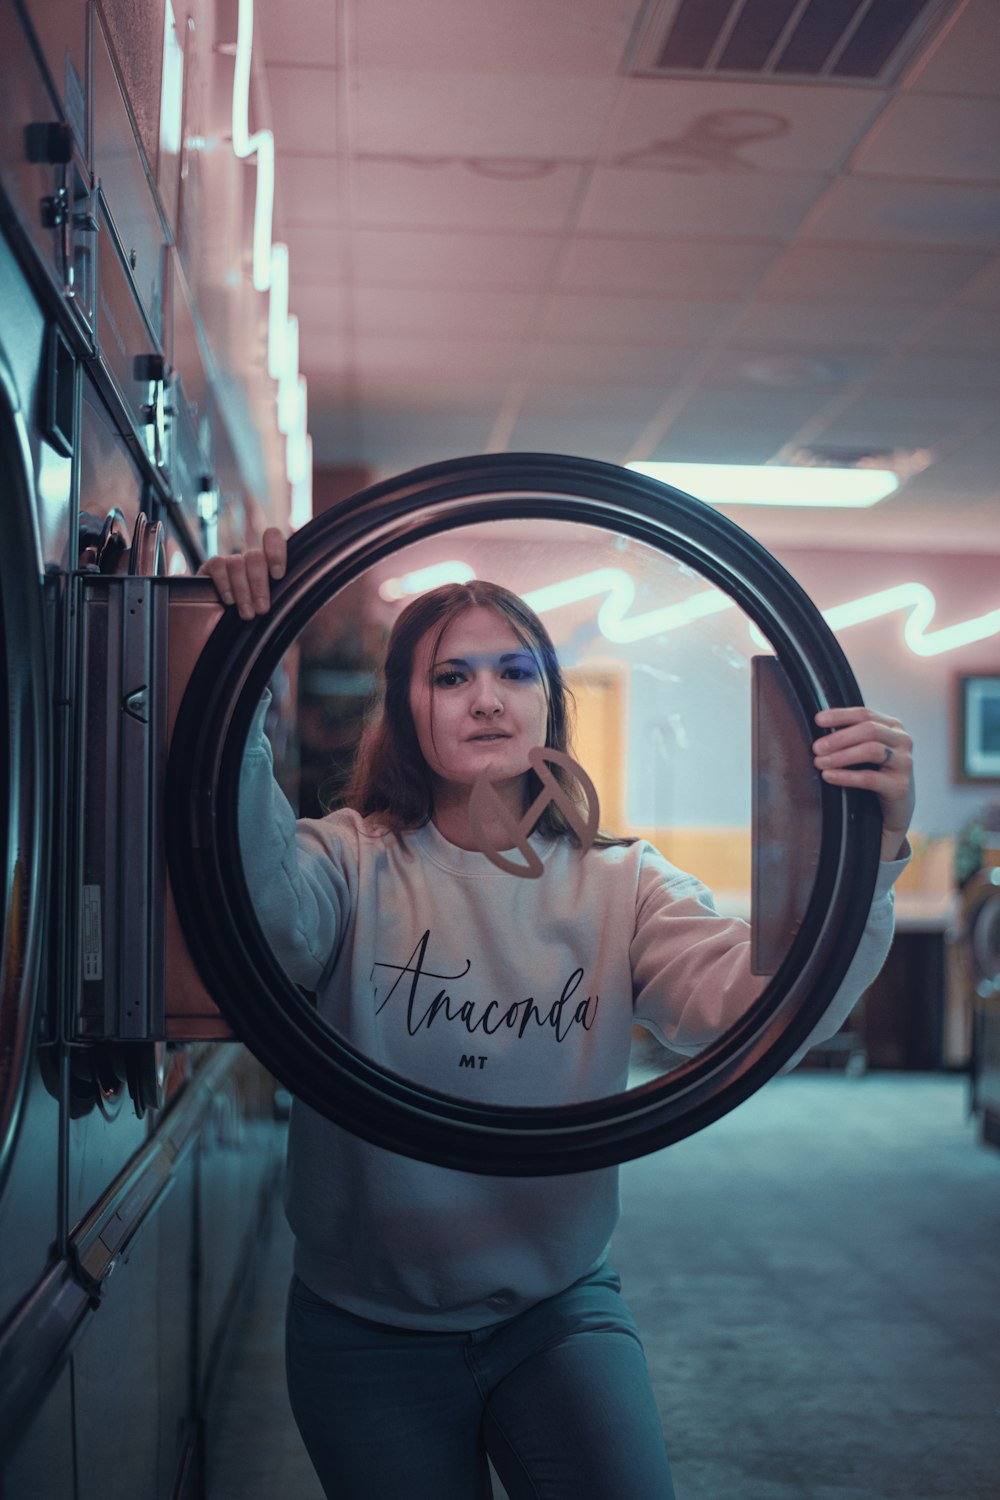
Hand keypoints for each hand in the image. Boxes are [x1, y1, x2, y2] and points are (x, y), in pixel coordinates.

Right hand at [197, 527, 286, 618]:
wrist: (216, 625)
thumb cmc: (253, 614)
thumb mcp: (270, 606)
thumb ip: (280, 596)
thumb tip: (292, 602)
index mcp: (268, 563)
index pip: (272, 537)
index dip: (276, 551)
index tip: (277, 575)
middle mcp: (249, 559)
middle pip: (256, 557)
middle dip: (259, 585)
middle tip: (262, 609)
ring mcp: (229, 561)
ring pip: (237, 563)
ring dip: (243, 590)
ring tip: (247, 612)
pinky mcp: (210, 567)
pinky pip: (218, 565)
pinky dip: (225, 584)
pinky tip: (230, 600)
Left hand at [813, 707, 913, 861]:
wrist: (895, 809)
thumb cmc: (875, 773)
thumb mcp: (865, 751)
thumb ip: (851, 736)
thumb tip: (818, 727)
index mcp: (892, 727)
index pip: (865, 714)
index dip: (840, 715)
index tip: (818, 720)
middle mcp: (902, 741)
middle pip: (870, 729)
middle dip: (839, 738)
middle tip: (816, 748)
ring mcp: (904, 763)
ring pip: (872, 750)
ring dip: (841, 755)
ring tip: (820, 762)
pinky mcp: (900, 786)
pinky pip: (870, 778)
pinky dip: (846, 776)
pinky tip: (829, 776)